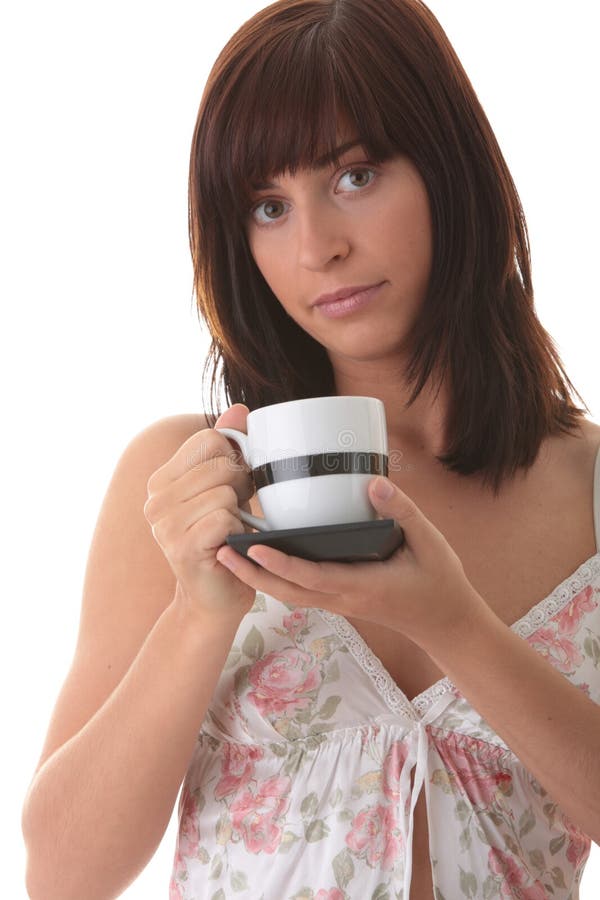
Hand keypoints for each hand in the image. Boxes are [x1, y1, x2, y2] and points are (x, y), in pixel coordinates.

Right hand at [144, 404, 257, 620]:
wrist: (215, 596)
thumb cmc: (224, 539)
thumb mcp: (226, 487)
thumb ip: (229, 447)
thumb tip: (240, 409)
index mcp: (163, 479)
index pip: (210, 439)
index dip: (234, 459)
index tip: (234, 486)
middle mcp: (156, 499)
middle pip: (221, 464)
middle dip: (241, 488)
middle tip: (233, 513)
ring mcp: (164, 524)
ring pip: (225, 491)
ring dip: (238, 514)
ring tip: (229, 531)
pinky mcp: (181, 546)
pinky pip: (225, 518)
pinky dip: (237, 532)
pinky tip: (227, 546)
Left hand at [215, 475, 484, 649]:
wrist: (445, 622)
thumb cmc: (439, 582)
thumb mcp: (430, 542)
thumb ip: (402, 512)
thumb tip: (373, 483)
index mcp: (361, 586)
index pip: (312, 577)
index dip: (280, 564)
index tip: (253, 548)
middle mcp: (343, 598)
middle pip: (286, 591)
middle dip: (251, 574)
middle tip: (219, 551)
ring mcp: (339, 601)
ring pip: (288, 594)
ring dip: (256, 577)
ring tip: (228, 553)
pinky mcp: (339, 598)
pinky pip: (299, 590)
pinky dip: (274, 577)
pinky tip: (260, 559)